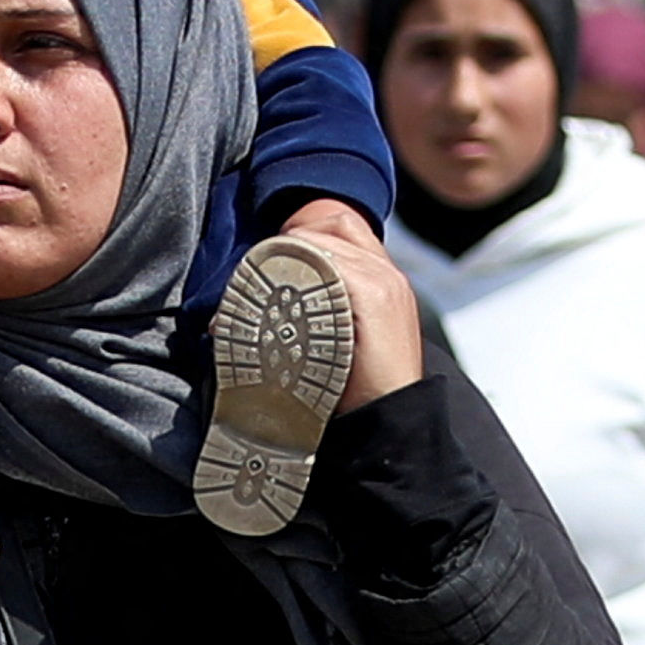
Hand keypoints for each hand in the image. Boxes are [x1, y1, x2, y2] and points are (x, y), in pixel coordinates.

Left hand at [269, 199, 420, 406]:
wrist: (390, 420)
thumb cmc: (359, 388)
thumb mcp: (343, 339)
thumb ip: (321, 313)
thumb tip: (262, 308)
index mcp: (382, 278)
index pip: (341, 225)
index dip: (302, 233)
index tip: (269, 259)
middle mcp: (387, 273)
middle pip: (331, 225)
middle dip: (287, 241)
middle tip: (255, 271)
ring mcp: (385, 283)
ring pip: (325, 243)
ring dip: (283, 258)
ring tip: (254, 286)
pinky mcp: (376, 299)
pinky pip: (332, 265)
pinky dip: (297, 273)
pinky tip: (273, 297)